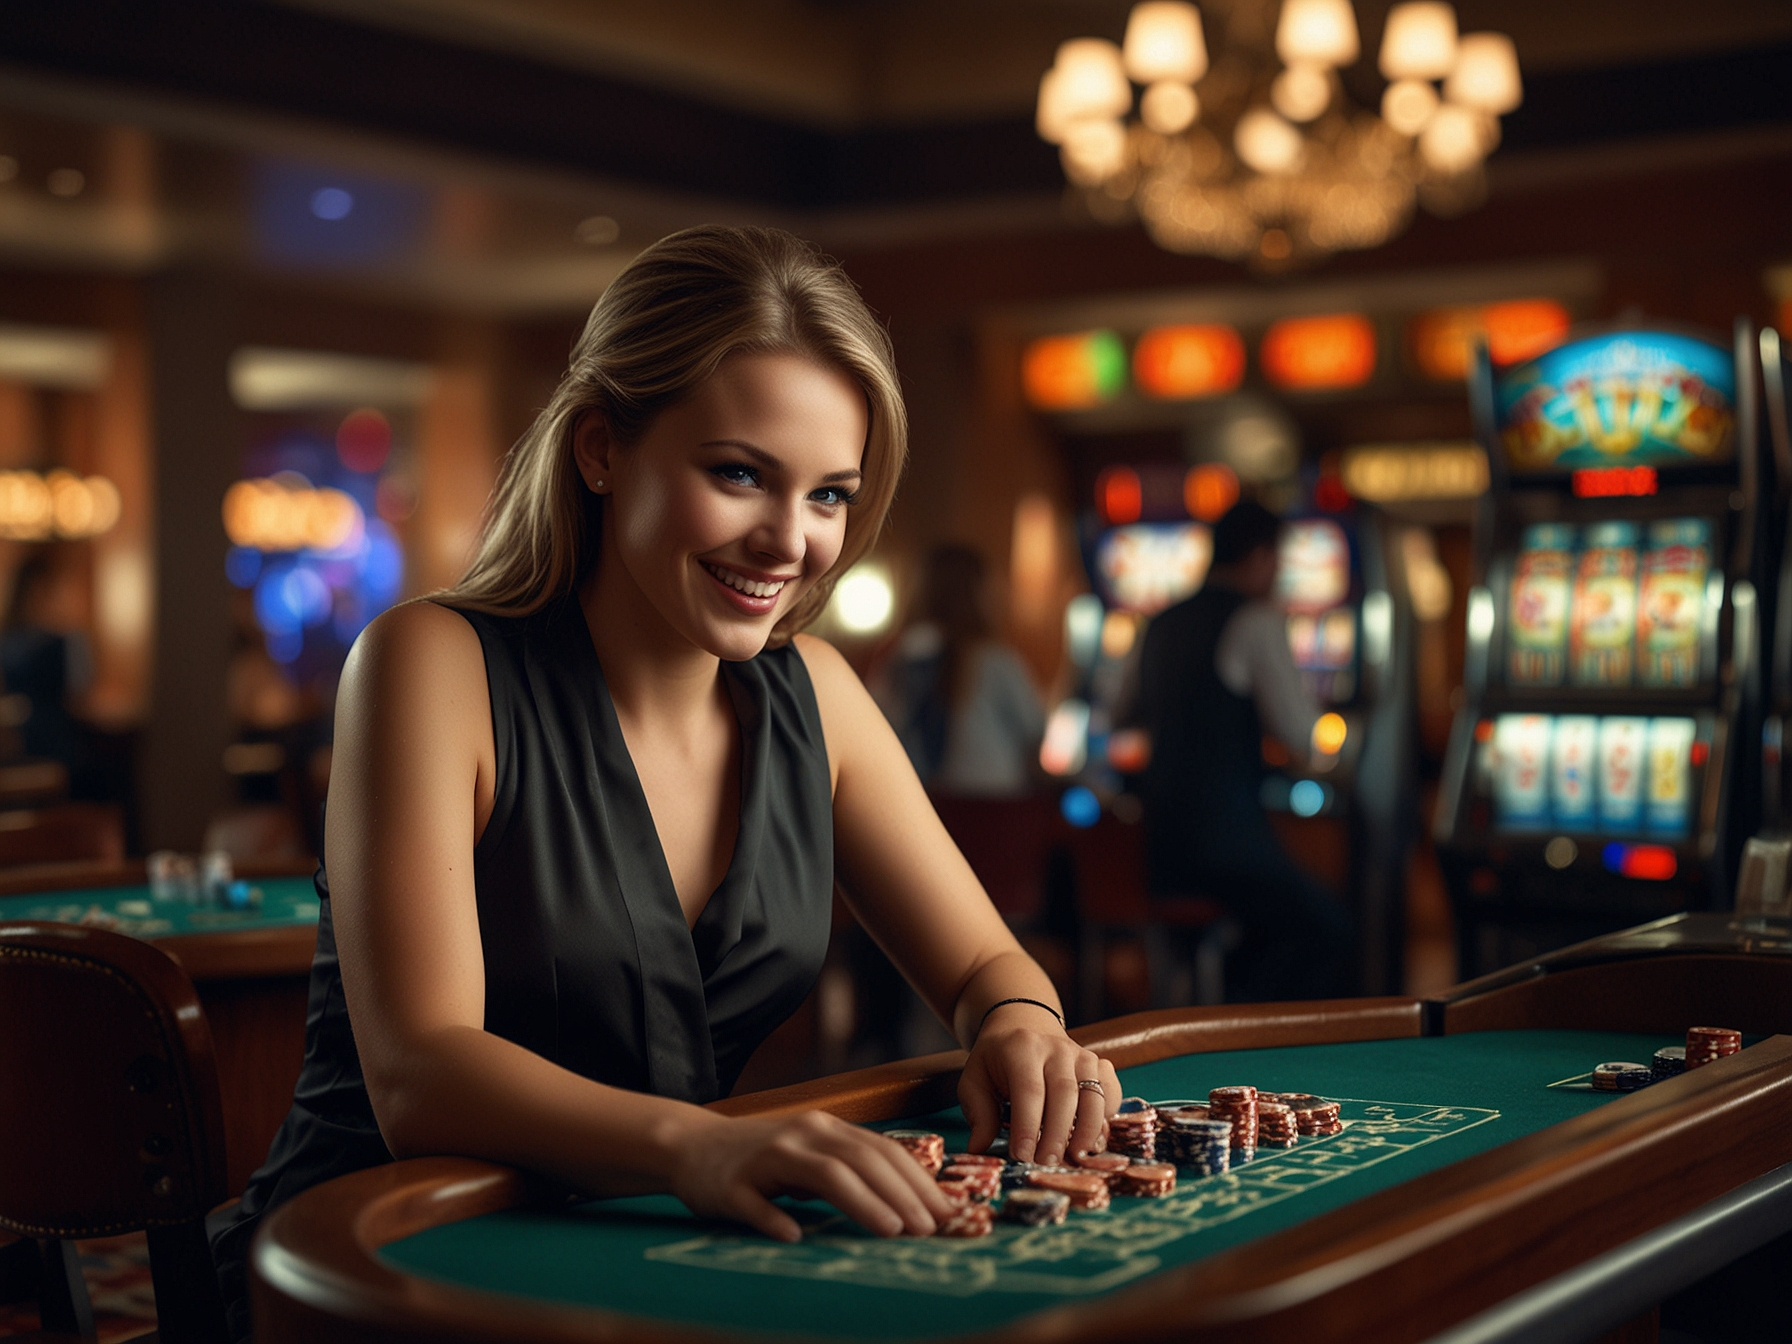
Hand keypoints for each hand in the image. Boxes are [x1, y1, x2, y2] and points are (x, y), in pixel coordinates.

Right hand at [669, 1110, 956, 1242]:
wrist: (692, 1146)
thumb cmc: (763, 1158)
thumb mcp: (811, 1154)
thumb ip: (851, 1169)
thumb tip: (910, 1204)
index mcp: (825, 1129)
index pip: (882, 1150)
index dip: (918, 1180)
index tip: (948, 1211)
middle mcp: (802, 1135)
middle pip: (860, 1159)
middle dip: (901, 1193)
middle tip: (930, 1227)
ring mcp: (766, 1157)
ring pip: (821, 1174)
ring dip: (861, 1202)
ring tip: (891, 1230)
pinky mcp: (731, 1184)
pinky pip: (755, 1203)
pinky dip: (775, 1219)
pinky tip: (795, 1237)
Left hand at [958, 1007, 1120, 1165]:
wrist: (1023, 1023)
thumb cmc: (997, 1059)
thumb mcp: (975, 1079)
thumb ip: (979, 1114)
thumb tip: (978, 1150)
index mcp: (1022, 1048)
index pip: (1029, 1090)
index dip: (1028, 1126)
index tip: (1022, 1155)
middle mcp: (1056, 1048)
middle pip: (1064, 1094)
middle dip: (1057, 1134)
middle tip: (1045, 1161)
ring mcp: (1082, 1055)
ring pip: (1093, 1095)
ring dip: (1086, 1131)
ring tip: (1074, 1157)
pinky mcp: (1100, 1065)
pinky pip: (1111, 1092)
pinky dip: (1107, 1118)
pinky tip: (1093, 1139)